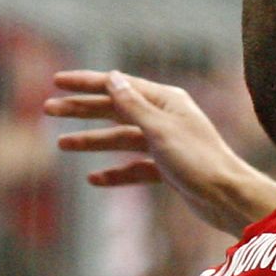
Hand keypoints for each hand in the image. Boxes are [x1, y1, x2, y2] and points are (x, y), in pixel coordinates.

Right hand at [44, 70, 275, 235]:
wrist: (227, 198)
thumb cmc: (198, 161)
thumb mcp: (159, 129)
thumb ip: (132, 104)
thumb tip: (112, 77)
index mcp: (167, 101)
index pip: (119, 86)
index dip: (87, 83)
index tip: (56, 81)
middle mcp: (167, 118)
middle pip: (117, 109)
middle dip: (83, 110)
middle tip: (48, 109)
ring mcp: (167, 145)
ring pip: (122, 139)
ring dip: (93, 141)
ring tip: (61, 144)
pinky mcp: (170, 170)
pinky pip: (136, 168)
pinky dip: (117, 172)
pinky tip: (95, 179)